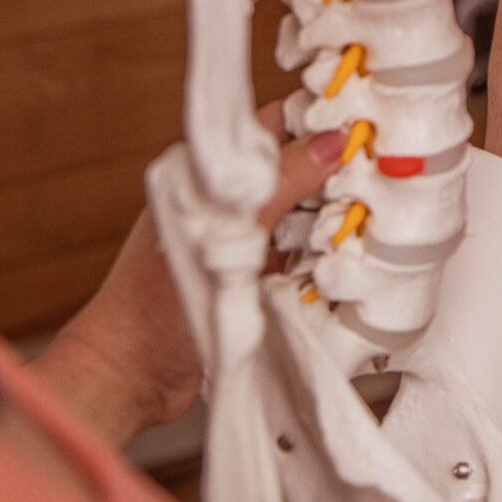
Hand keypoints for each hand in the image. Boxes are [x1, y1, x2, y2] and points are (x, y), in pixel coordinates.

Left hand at [31, 103, 348, 447]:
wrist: (130, 378)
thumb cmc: (152, 307)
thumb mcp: (227, 233)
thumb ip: (280, 184)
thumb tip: (331, 143)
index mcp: (200, 174)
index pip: (268, 129)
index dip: (314, 123)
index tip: (359, 128)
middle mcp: (219, 203)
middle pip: (290, 171)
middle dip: (331, 173)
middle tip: (371, 178)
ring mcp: (234, 242)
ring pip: (296, 215)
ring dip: (327, 219)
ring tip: (359, 220)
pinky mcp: (247, 279)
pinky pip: (293, 255)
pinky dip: (317, 256)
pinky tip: (339, 260)